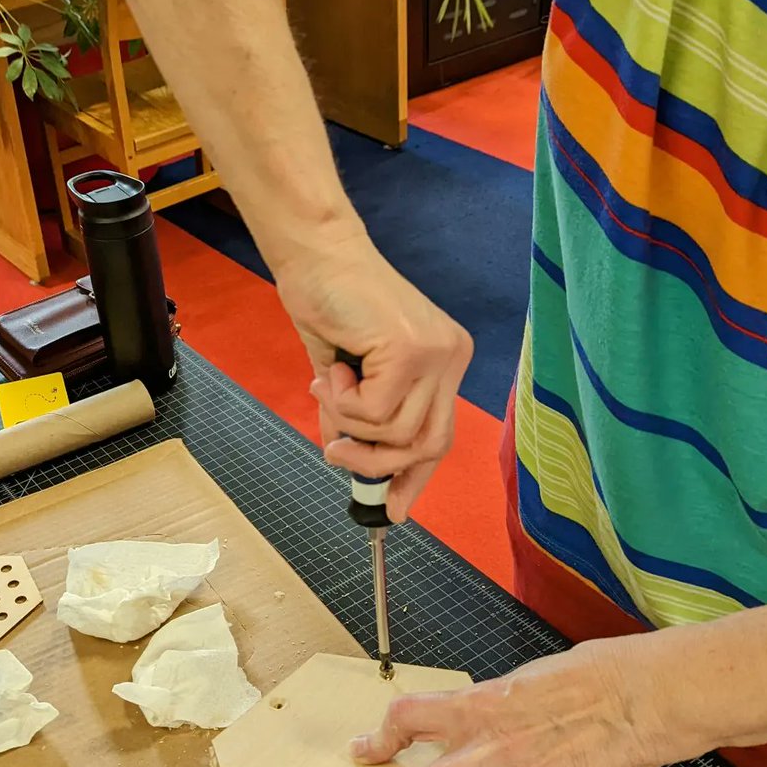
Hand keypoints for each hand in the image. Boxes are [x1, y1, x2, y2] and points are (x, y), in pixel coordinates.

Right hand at [274, 236, 472, 521]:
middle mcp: (451, 358)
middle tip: (335, 453)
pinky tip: (333, 369)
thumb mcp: (343, 377)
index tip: (392, 510)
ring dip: (349, 424)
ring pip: (396, 433)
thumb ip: (353, 419)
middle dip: (378, 464)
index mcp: (444, 362)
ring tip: (327, 385)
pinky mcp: (411, 351)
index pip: (439, 436)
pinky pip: (373, 413)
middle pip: (429, 445)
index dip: (414, 477)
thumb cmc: (329, 305)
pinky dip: (342, 403)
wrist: (316, 256)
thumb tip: (344, 461)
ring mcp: (436, 354)